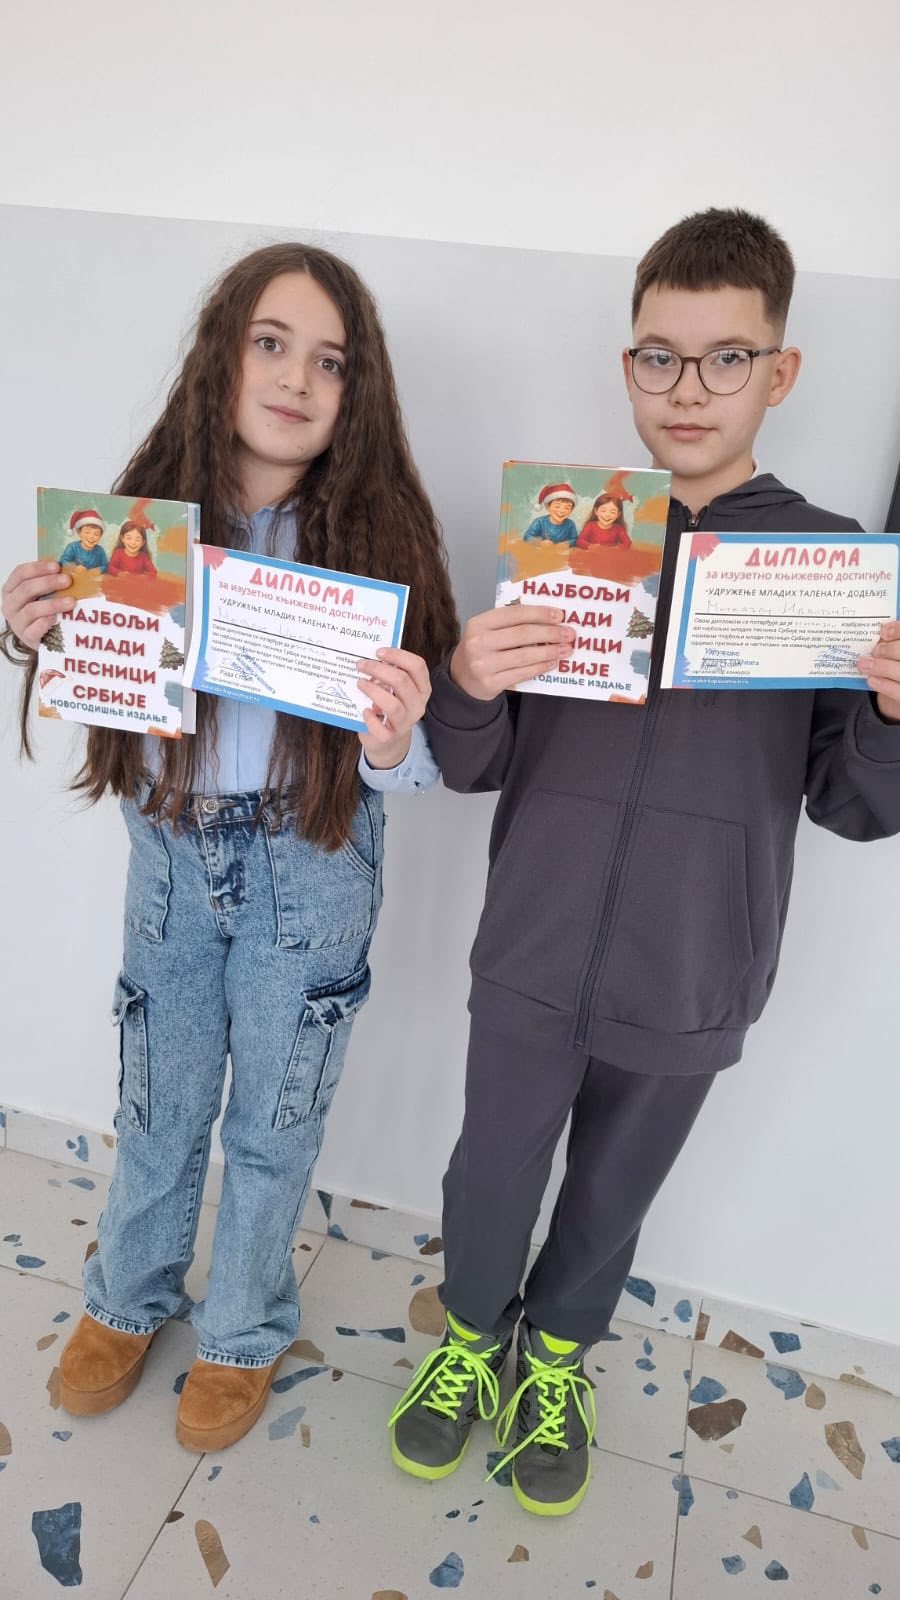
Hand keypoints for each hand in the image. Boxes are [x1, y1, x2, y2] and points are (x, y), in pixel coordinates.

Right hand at [1, 561, 73, 648]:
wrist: (41, 637)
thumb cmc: (41, 611)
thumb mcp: (41, 593)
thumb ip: (50, 580)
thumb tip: (73, 568)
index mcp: (11, 589)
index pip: (21, 573)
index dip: (38, 568)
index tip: (56, 566)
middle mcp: (10, 604)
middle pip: (26, 589)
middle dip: (48, 583)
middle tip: (67, 580)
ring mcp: (16, 622)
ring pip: (32, 610)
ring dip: (53, 604)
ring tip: (71, 601)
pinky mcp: (26, 637)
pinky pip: (34, 629)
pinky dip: (45, 623)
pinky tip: (56, 618)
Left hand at [357, 647, 431, 768]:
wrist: (387, 740)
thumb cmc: (389, 707)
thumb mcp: (395, 689)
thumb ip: (388, 674)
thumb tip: (370, 657)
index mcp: (422, 688)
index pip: (417, 666)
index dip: (398, 656)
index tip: (378, 652)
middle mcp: (417, 705)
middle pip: (402, 681)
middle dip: (378, 669)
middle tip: (361, 665)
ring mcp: (405, 723)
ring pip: (392, 704)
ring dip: (373, 690)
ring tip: (360, 683)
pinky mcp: (390, 737)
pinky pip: (380, 728)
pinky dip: (370, 718)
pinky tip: (364, 710)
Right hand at [449, 605, 575, 699]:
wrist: (462, 679)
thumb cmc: (482, 650)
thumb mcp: (487, 631)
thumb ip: (511, 623)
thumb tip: (549, 618)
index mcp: (479, 623)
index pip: (515, 613)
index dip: (540, 613)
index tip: (560, 615)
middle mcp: (478, 642)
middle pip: (522, 634)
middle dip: (550, 633)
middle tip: (569, 634)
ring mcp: (483, 664)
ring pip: (524, 655)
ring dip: (549, 651)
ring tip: (565, 649)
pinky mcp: (490, 683)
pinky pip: (521, 673)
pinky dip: (540, 667)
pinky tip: (552, 663)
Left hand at [859, 621, 899, 722]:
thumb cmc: (899, 664)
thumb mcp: (897, 653)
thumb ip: (894, 644)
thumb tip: (880, 636)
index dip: (899, 631)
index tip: (883, 631)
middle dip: (889, 650)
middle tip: (875, 651)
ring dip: (881, 667)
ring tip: (864, 664)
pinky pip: (898, 692)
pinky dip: (883, 685)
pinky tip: (871, 679)